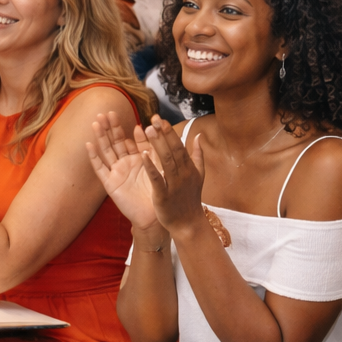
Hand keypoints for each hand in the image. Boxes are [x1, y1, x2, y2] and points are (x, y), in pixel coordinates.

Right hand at [85, 110, 159, 232]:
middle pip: (116, 142)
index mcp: (139, 159)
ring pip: (106, 151)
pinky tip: (88, 145)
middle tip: (106, 112)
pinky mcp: (110, 183)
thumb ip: (157, 148)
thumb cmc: (160, 191)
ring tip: (96, 122)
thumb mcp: (160, 166)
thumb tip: (153, 128)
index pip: (132, 140)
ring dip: (100, 137)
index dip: (128, 129)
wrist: (155, 214)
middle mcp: (126, 164)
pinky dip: (94, 157)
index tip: (126, 116)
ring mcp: (116, 172)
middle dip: (111, 128)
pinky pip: (100, 168)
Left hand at [137, 116, 206, 236]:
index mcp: (189, 167)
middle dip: (163, 133)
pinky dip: (150, 166)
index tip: (161, 118)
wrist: (188, 223)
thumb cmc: (190, 198)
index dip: (170, 131)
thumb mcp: (199, 175)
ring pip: (165, 160)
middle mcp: (182, 173)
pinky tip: (142, 155)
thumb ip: (198, 154)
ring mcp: (173, 184)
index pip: (179, 145)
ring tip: (147, 129)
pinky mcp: (163, 195)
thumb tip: (199, 135)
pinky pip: (156, 178)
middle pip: (172, 150)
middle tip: (153, 119)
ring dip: (156, 144)